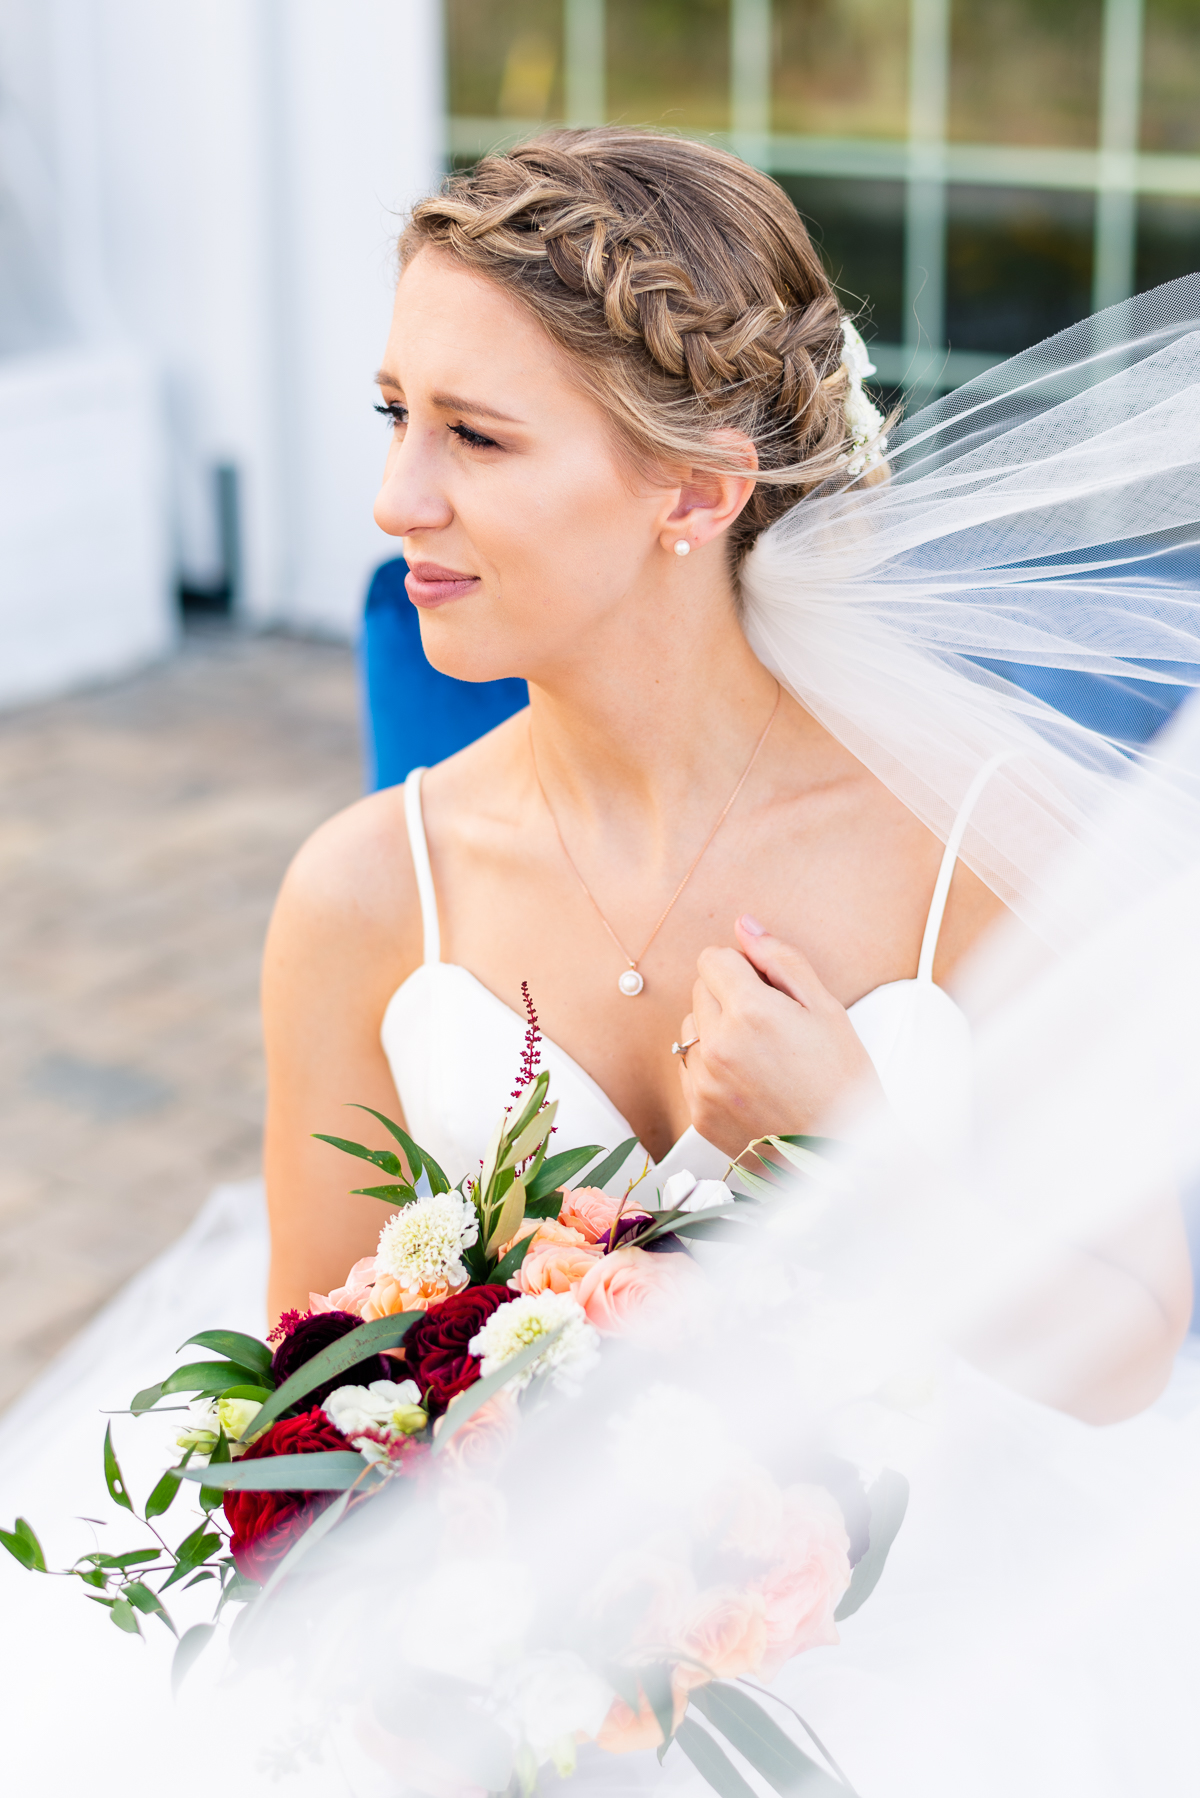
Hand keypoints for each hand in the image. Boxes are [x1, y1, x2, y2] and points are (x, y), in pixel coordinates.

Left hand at [676, 915, 883, 1157]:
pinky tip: (747, 1081)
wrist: (841, 1154)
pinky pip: (688, 1067)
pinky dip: (710, 1067)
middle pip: (700, 990)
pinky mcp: (698, 1111)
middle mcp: (718, 1045)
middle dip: (729, 996)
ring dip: (715, 1031)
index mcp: (750, 1012)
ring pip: (690, 1028)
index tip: (766, 988)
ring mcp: (704, 1081)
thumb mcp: (826, 1009)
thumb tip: (745, 925)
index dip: (742, 967)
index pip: (713, 959)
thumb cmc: (842, 1082)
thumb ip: (781, 960)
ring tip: (759, 1055)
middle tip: (770, 1025)